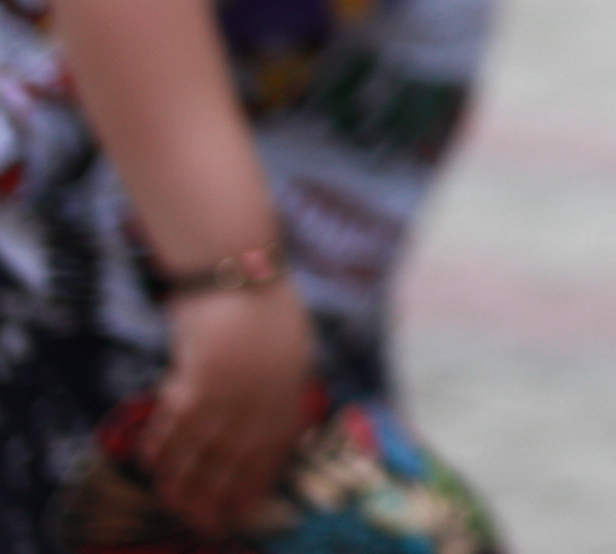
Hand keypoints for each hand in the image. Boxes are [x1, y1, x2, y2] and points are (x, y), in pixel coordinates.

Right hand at [140, 280, 315, 531]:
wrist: (238, 265)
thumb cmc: (262, 300)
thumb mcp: (289, 345)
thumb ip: (279, 385)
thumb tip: (267, 425)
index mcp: (292, 386)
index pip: (277, 447)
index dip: (257, 481)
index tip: (244, 508)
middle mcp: (264, 394)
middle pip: (238, 457)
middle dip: (220, 495)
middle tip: (204, 523)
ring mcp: (232, 387)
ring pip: (203, 446)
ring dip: (184, 478)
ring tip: (171, 502)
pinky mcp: (199, 375)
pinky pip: (176, 421)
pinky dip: (162, 443)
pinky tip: (151, 461)